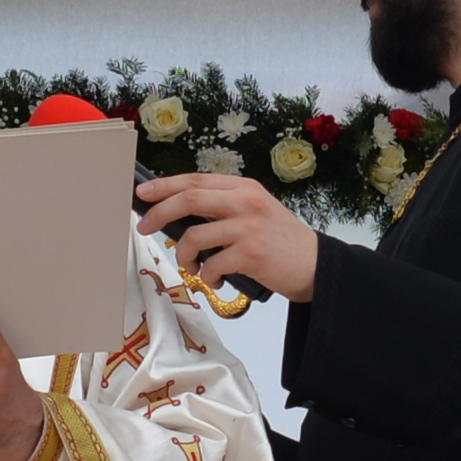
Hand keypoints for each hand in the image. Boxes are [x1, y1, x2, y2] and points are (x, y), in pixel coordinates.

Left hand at [138, 170, 321, 306]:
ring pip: (194, 237)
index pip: (195, 180)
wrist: (317, 265)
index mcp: (244, 188)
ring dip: (184, 256)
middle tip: (143, 228)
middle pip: (188, 199)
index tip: (143, 194)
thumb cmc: (282, 242)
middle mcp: (245, 202)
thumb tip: (180, 215)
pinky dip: (207, 276)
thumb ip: (225, 207)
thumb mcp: (257, 211)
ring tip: (192, 267)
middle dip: (159, 214)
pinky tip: (217, 280)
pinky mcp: (250, 254)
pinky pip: (211, 265)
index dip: (164, 186)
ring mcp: (248, 227)